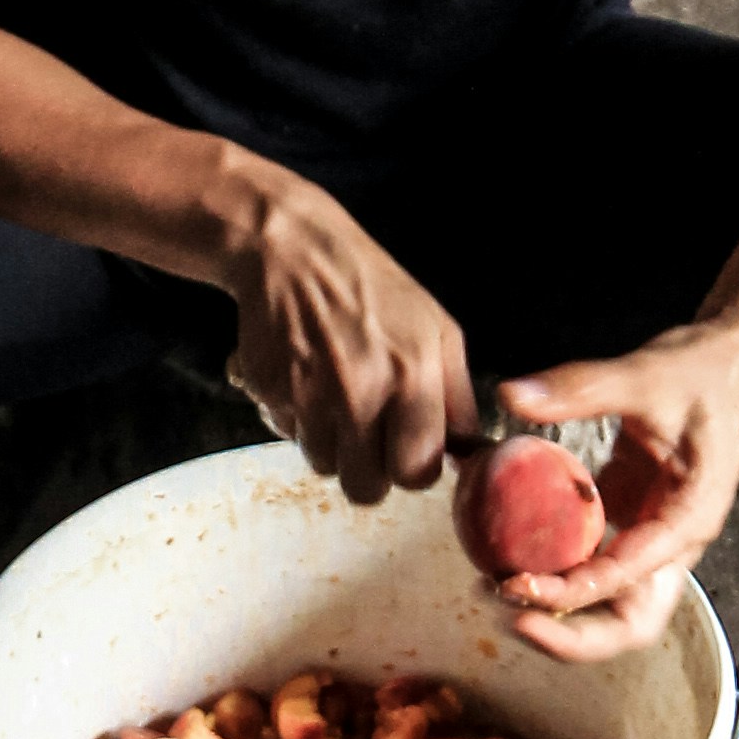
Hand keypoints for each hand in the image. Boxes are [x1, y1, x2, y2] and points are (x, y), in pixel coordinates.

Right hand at [228, 174, 477, 503]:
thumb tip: (468, 456)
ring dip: (331, 443)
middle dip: (369, 471)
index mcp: (412, 375)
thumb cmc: (373, 290)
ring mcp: (309, 394)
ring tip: (335, 396)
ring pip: (324, 466)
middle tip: (369, 437)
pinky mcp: (269, 391)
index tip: (406, 449)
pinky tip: (307, 379)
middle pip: (365, 489)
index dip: (412, 467)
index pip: (417, 473)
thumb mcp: (437, 330)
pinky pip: (287, 435)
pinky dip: (297, 418)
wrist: (295, 250)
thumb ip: (456, 398)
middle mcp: (360, 390)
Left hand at [488, 318, 738, 657]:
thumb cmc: (702, 373)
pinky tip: (505, 555)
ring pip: (608, 606)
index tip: (519, 585)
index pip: (631, 577)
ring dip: (556, 610)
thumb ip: (580, 387)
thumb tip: (511, 396)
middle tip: (507, 615)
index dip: (575, 592)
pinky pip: (588, 566)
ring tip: (494, 590)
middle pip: (629, 623)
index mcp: (691, 517)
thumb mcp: (645, 373)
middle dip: (570, 634)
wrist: (728, 364)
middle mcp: (673, 543)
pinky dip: (551, 571)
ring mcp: (649, 539)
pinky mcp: (626, 525)